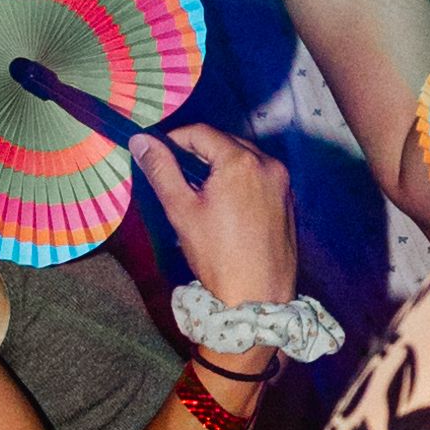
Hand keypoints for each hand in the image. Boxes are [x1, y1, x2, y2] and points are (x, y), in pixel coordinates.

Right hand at [132, 119, 297, 316]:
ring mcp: (283, 182)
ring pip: (244, 158)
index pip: (201, 132)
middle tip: (175, 174)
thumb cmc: (217, 255)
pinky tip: (224, 203)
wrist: (258, 297)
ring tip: (198, 190)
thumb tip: (140, 140)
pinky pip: (259, 176)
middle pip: (225, 142)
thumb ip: (161, 170)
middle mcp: (269, 164)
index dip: (174, 139)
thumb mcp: (181, 209)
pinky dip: (240, 179)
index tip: (157, 154)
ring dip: (219, 165)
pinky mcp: (288, 200)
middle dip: (198, 152)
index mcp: (242, 161)